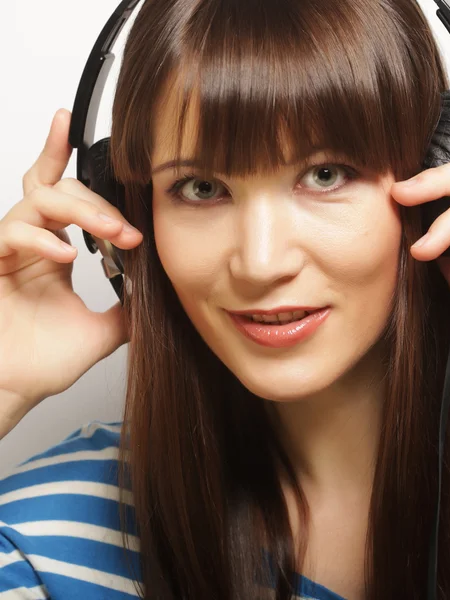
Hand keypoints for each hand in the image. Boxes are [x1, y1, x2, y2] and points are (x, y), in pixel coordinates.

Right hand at [0, 109, 142, 437]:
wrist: (16, 390)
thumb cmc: (44, 362)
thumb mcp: (105, 328)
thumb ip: (128, 306)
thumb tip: (158, 294)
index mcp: (53, 253)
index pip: (60, 194)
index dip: (63, 156)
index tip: (89, 137)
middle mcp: (31, 245)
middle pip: (57, 190)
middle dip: (98, 203)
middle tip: (129, 230)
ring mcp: (9, 251)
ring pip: (39, 202)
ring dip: (81, 212)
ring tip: (113, 235)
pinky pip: (12, 234)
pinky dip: (42, 240)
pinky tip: (68, 257)